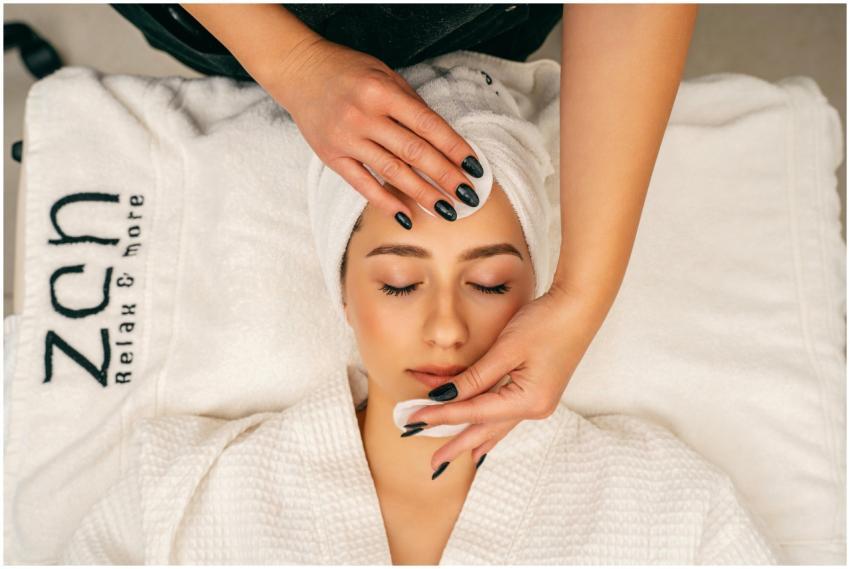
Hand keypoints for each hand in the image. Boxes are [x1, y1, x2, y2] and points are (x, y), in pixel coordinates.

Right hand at [265, 38, 483, 225]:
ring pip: (392, 172)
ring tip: (446, 210)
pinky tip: (407, 216)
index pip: (428, 125)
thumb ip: (410, 104)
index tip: (474, 168)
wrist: (299, 70)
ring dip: (423, 194)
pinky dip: (386, 202)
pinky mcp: (332, 156)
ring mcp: (346, 138)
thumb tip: (443, 140)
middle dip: (445, 176)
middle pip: (414, 152)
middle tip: (468, 196)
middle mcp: (364, 116)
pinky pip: (363, 184)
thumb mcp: (384, 74)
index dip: (454, 148)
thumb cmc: (348, 70)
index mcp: (382, 92)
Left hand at [404, 285, 604, 469]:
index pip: (473, 412)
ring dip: (472, 440)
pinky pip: (506, 416)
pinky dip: (489, 428)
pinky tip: (484, 442)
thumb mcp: (506, 349)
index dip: (441, 415)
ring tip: (455, 458)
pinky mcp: (538, 393)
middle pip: (485, 430)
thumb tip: (445, 397)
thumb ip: (475, 377)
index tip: (414, 420)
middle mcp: (534, 408)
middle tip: (433, 464)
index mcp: (527, 401)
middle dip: (456, 445)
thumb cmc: (546, 323)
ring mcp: (538, 403)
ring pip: (496, 426)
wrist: (580, 308)